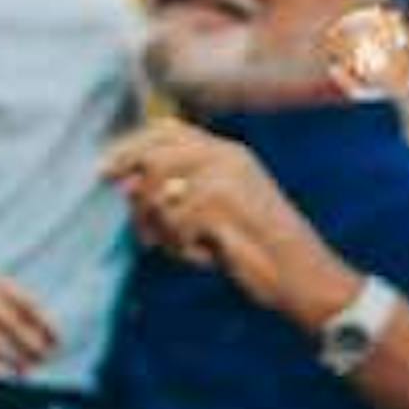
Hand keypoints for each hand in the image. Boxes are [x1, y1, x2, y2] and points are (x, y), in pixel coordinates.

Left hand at [105, 124, 356, 334]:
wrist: (304, 277)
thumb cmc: (258, 250)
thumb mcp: (217, 213)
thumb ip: (176, 191)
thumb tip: (121, 184)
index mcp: (229, 152)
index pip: (165, 131)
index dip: (129, 148)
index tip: (105, 174)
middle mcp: (227, 157)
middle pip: (151, 158)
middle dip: (138, 199)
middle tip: (144, 238)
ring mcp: (224, 178)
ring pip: (157, 195)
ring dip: (164, 231)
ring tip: (189, 251)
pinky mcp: (220, 205)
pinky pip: (173, 223)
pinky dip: (183, 249)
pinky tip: (209, 258)